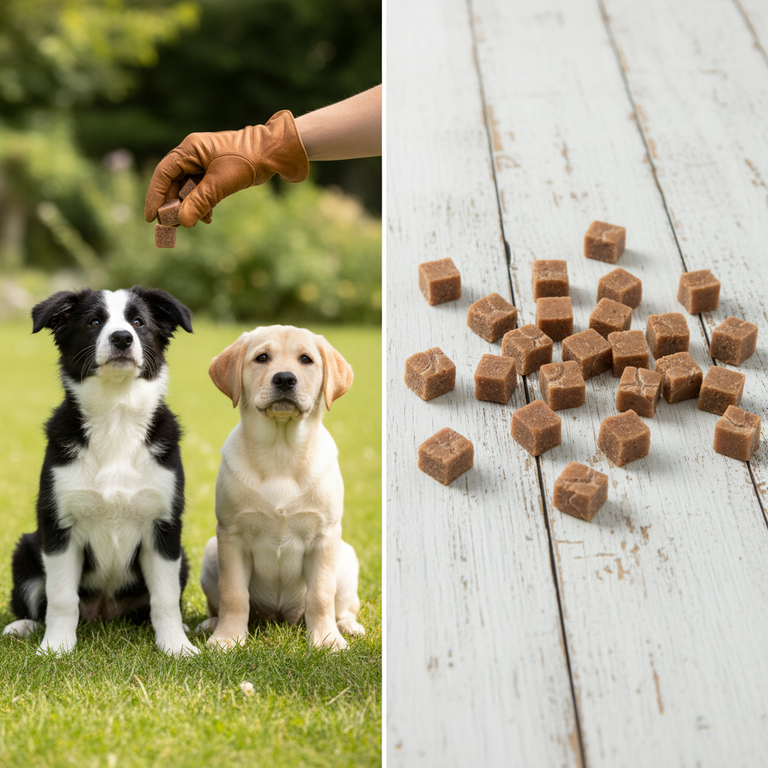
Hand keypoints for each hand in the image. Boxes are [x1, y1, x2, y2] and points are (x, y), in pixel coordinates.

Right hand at [144, 110, 308, 227]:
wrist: (273, 153)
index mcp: (189, 150)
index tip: (150, 218)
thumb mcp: (220, 184)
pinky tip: (207, 217)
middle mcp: (193, 154)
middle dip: (172, 206)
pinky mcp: (215, 171)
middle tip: (169, 228)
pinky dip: (202, 204)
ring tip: (191, 224)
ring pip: (188, 188)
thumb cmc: (246, 161)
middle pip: (174, 183)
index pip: (163, 174)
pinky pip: (201, 190)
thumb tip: (182, 222)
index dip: (155, 197)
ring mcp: (204, 162)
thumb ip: (200, 202)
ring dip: (189, 207)